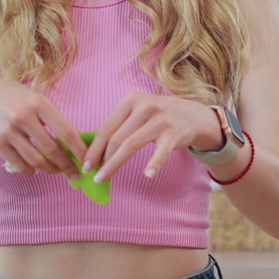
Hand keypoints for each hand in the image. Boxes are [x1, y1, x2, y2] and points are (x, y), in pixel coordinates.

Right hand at [0, 77, 84, 176]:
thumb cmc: (10, 96)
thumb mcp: (32, 96)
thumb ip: (50, 115)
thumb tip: (73, 139)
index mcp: (38, 103)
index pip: (66, 131)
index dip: (79, 149)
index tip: (88, 160)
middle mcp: (24, 117)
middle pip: (53, 150)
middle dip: (67, 166)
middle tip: (75, 174)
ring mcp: (9, 131)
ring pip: (37, 161)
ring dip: (50, 170)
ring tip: (57, 172)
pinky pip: (20, 164)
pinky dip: (30, 171)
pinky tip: (35, 169)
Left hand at [84, 93, 219, 180]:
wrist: (193, 115)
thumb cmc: (159, 116)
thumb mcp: (139, 111)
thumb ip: (119, 125)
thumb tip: (93, 149)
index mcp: (131, 100)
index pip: (107, 127)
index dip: (94, 147)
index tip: (85, 163)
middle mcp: (145, 107)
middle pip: (116, 137)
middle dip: (102, 159)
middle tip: (94, 175)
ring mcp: (160, 120)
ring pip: (131, 145)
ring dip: (114, 164)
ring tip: (104, 178)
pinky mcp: (174, 133)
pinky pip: (160, 152)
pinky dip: (154, 164)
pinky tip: (147, 175)